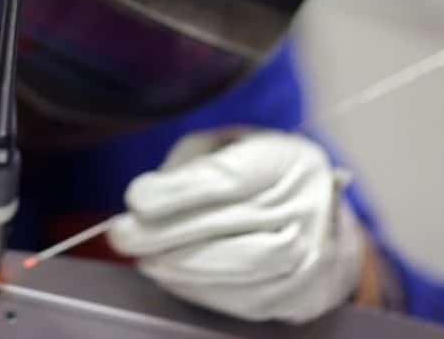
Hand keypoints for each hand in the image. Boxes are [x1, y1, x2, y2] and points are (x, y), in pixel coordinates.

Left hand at [108, 130, 364, 322]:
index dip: (178, 192)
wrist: (322, 218)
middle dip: (165, 235)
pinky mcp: (303, 294)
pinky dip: (200, 290)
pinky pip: (245, 299)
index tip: (136, 199)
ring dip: (179, 267)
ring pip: (240, 268)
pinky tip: (173, 276)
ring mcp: (312, 255)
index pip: (229, 179)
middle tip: (122, 236)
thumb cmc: (258, 173)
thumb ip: (189, 164)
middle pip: (230, 226)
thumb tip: (145, 201)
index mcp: (286, 159)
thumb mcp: (225, 144)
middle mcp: (307, 207)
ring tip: (144, 258)